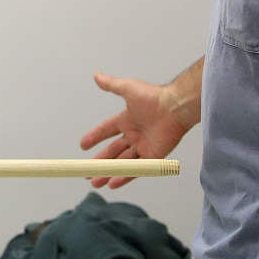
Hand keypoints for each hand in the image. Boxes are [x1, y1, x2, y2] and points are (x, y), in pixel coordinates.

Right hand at [79, 72, 190, 187]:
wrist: (175, 108)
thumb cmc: (154, 97)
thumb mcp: (128, 88)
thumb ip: (111, 85)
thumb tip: (97, 76)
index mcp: (126, 120)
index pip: (106, 131)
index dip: (94, 137)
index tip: (83, 146)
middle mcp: (134, 134)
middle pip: (112, 152)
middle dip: (99, 163)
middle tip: (87, 172)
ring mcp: (143, 146)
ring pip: (122, 163)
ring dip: (108, 173)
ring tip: (95, 182)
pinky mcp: (153, 157)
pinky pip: (136, 169)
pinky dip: (124, 177)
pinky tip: (113, 183)